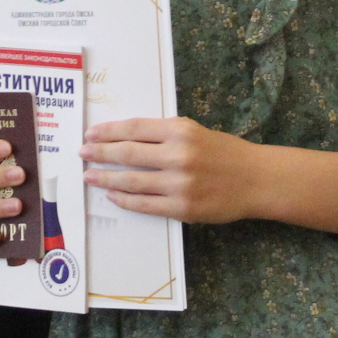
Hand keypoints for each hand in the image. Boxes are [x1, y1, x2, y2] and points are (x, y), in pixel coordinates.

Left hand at [83, 118, 264, 223]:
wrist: (255, 179)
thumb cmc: (224, 152)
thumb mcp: (195, 132)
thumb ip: (163, 134)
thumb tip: (124, 138)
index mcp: (180, 130)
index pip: (134, 129)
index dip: (108, 131)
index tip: (90, 133)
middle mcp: (178, 155)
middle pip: (127, 154)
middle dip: (99, 153)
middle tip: (81, 153)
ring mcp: (180, 184)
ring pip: (131, 181)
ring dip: (105, 178)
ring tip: (89, 175)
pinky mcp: (182, 208)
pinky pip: (144, 204)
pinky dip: (124, 199)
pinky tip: (112, 194)